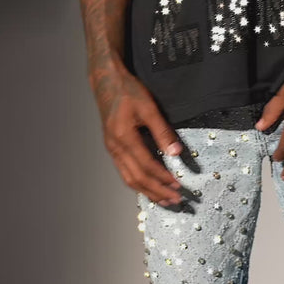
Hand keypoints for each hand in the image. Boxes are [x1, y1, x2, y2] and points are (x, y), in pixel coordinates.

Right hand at [90, 59, 183, 206]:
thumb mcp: (149, 107)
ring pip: (129, 179)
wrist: (106, 82)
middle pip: (137, 178)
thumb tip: (177, 153)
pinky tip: (149, 188)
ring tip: (165, 200)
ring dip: (148, 192)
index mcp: (124, 137)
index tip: (177, 185)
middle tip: (175, 200)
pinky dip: (138, 184)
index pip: (147, 165)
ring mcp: (112, 150)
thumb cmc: (127, 92)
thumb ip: (163, 132)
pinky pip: (125, 173)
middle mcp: (115, 147)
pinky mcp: (113, 149)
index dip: (163, 177)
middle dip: (157, 191)